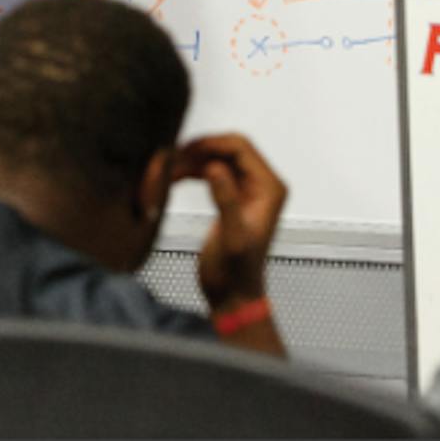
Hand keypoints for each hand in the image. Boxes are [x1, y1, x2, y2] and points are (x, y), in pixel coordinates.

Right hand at [173, 133, 286, 310]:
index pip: (241, 147)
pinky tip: (175, 178)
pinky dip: (194, 171)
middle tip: (173, 158)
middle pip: (229, 148)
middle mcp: (263, 185)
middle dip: (200, 150)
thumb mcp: (231, 238)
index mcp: (269, 189)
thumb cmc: (235, 273)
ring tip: (170, 170)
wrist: (233, 296)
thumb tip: (215, 168)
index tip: (185, 150)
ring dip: (194, 160)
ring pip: (219, 158)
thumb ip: (226, 201)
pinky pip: (214, 172)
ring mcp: (249, 191)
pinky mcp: (234, 198)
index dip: (212, 144)